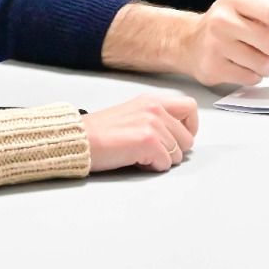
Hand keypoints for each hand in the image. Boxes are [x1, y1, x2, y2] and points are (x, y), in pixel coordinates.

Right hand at [83, 93, 199, 171]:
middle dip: (175, 150)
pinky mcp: (147, 141)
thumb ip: (155, 118)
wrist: (77, 140)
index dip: (189, 128)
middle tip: (154, 154)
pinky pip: (165, 163)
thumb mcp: (132, 114)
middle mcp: (154, 108)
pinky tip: (137, 162)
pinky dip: (153, 168)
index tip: (178, 139)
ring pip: (178, 153)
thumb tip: (176, 135)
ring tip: (141, 157)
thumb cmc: (99, 132)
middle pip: (187, 137)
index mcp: (152, 100)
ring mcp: (152, 124)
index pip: (190, 108)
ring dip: (162, 160)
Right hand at [179, 0, 268, 86]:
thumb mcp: (251, 9)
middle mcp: (222, 20)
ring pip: (261, 63)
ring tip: (263, 61)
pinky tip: (246, 67)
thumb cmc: (228, 24)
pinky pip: (249, 77)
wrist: (189, 41)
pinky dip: (255, 75)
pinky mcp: (212, 68)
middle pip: (268, 40)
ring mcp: (215, 45)